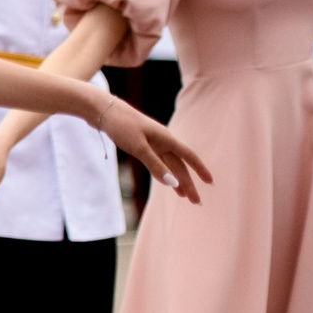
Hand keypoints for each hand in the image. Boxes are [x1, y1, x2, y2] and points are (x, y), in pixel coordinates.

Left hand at [94, 94, 210, 203]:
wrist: (101, 110)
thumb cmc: (121, 126)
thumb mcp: (139, 148)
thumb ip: (155, 165)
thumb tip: (173, 184)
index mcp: (166, 139)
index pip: (189, 157)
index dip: (200, 170)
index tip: (210, 183)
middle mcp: (162, 141)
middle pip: (179, 165)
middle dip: (188, 183)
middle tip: (195, 202)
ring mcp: (151, 143)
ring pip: (168, 165)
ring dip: (176, 180)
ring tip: (184, 196)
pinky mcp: (140, 144)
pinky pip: (157, 162)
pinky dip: (163, 173)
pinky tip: (166, 182)